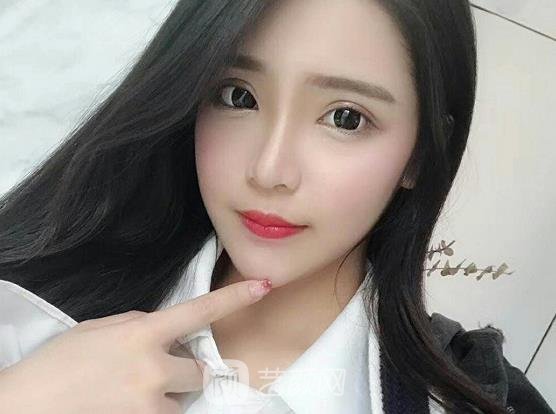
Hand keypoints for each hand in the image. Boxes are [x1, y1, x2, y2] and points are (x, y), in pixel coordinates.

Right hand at [0, 278, 271, 413]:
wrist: (24, 407)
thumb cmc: (60, 363)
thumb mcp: (102, 330)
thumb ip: (141, 328)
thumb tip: (168, 333)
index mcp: (142, 333)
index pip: (199, 311)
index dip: (234, 298)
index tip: (264, 286)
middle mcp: (153, 367)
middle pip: (199, 371)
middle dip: (183, 373)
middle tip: (151, 376)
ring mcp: (150, 403)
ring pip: (182, 402)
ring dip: (166, 400)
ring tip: (130, 396)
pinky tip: (125, 406)